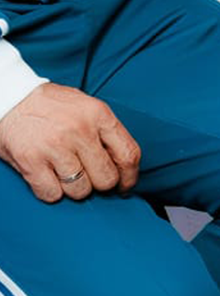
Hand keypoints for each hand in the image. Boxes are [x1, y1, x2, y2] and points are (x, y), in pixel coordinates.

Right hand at [0, 82, 140, 203]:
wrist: (13, 99)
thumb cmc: (53, 106)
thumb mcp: (86, 107)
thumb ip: (105, 131)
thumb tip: (123, 164)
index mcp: (99, 114)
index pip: (128, 153)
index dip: (130, 177)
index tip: (124, 186)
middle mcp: (80, 130)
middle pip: (106, 178)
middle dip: (100, 185)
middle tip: (90, 178)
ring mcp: (56, 147)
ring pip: (81, 191)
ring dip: (75, 189)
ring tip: (66, 173)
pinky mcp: (32, 163)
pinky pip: (53, 195)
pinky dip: (52, 192)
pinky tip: (48, 176)